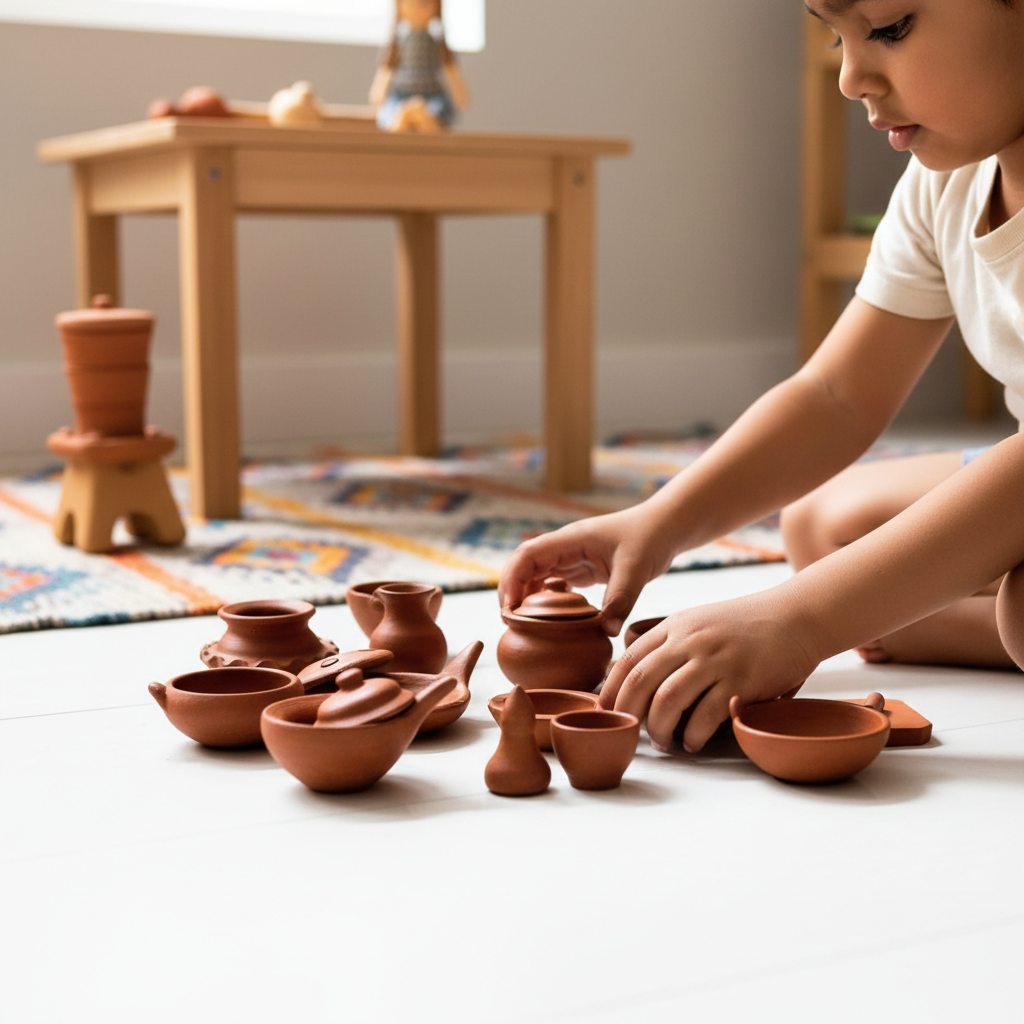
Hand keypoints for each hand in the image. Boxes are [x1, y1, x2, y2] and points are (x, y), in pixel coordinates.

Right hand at [497, 506, 675, 635]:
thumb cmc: (651, 538)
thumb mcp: (637, 569)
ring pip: (536, 574)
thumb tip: (604, 632)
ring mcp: (573, 557)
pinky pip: (554, 583)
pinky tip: (547, 619)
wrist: (666, 527)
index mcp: (571, 540)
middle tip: (508, 622)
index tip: (510, 608)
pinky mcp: (583, 568)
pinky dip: (544, 599)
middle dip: (511, 590)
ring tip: (522, 625)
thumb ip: (621, 600)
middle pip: (524, 565)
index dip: (512, 579)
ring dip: (525, 596)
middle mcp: (566, 547)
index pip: (528, 555)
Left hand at [599, 588, 818, 750]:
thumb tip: (641, 675)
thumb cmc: (747, 624)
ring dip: (659, 728)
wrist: (796, 616)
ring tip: (662, 741)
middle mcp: (689, 640)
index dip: (612, 687)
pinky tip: (692, 742)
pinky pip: (706, 714)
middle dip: (627, 712)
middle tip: (629, 731)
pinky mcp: (740, 680)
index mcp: (675, 626)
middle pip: (640, 680)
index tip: (605, 709)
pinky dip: (693, 734)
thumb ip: (672, 642)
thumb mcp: (700, 621)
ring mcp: (714, 659)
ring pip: (668, 699)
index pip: (629, 658)